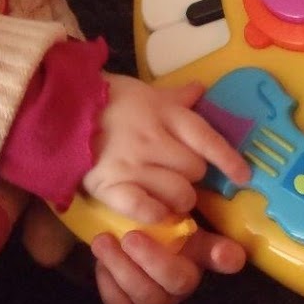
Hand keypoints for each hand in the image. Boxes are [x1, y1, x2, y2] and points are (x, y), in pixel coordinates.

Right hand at [82, 75, 250, 223]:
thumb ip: (176, 96)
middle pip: (195, 171)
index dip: (230, 160)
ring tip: (168, 193)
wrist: (60, 110)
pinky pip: (145, 209)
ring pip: (178, 194)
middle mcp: (154, 140)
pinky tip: (155, 210)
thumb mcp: (145, 91)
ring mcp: (133, 164)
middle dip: (194, 176)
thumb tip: (201, 89)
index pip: (208, 140)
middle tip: (181, 174)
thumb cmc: (108, 101)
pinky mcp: (111, 186)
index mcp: (165, 115)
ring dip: (179, 198)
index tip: (243, 175)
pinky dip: (155, 214)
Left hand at [92, 228, 245, 303]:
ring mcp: (156, 299)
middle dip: (152, 260)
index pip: (218, 259)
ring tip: (103, 242)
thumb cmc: (149, 230)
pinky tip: (101, 263)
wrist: (119, 238)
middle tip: (130, 236)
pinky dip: (109, 285)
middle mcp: (180, 285)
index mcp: (196, 257)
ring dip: (122, 269)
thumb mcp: (172, 222)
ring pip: (146, 298)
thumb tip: (235, 255)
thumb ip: (191, 224)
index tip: (223, 251)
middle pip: (175, 282)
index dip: (222, 256)